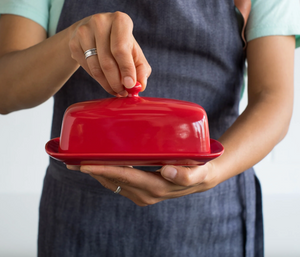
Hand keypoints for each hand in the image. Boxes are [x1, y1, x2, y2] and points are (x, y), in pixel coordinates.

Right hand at [68, 12, 150, 95]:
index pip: (121, 49)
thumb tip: (140, 86)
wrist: (93, 33)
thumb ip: (141, 69)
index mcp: (120, 20)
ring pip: (96, 67)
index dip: (126, 70)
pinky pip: (87, 68)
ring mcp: (84, 31)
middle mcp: (100, 22)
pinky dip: (98, 79)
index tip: (130, 86)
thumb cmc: (120, 43)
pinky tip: (104, 80)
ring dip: (107, 84)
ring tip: (115, 90)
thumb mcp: (134, 53)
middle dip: (116, 82)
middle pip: (107, 61)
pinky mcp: (73, 42)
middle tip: (122, 93)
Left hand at [74, 163, 217, 205]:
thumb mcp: (198, 173)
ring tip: (80, 161)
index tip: (85, 164)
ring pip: (114, 182)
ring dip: (97, 172)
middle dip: (93, 171)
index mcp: (156, 188)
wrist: (201, 178)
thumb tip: (166, 170)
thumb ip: (184, 174)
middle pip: (114, 180)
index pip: (125, 177)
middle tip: (72, 160)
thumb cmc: (199, 172)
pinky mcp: (141, 189)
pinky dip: (107, 173)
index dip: (104, 170)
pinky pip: (119, 182)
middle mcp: (146, 193)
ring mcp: (142, 193)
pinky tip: (100, 164)